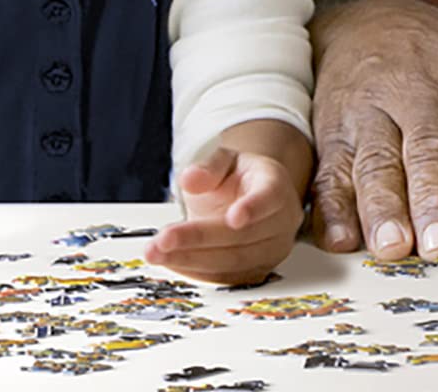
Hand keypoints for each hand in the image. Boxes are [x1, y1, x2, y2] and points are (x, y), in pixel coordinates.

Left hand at [146, 145, 304, 284]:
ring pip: (233, 262)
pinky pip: (226, 277)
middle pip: (243, 236)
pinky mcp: (256, 271)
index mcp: (275, 186)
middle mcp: (281, 222)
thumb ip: (209, 168)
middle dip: (199, 239)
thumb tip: (190, 179)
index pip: (269, 198)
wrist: (249, 198)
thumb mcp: (224, 161)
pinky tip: (170, 261)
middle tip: (164, 239)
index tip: (233, 218)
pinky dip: (195, 271)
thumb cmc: (238, 179)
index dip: (253, 208)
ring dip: (191, 259)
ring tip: (157, 253)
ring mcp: (271, 250)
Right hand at [308, 0, 437, 260]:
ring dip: (383, 208)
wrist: (366, 22)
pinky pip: (329, 170)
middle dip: (433, 198)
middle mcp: (419, 87)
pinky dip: (332, 209)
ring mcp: (369, 107)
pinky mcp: (330, 128)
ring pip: (375, 161)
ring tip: (392, 246)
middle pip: (429, 148)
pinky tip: (342, 238)